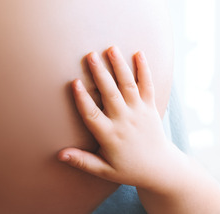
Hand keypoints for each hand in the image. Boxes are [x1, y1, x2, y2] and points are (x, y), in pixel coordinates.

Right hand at [58, 47, 189, 192]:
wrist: (160, 168)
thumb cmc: (128, 169)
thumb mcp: (104, 170)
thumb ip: (82, 161)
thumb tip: (60, 155)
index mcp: (110, 136)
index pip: (93, 114)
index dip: (83, 98)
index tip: (74, 82)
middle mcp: (125, 121)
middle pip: (111, 94)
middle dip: (100, 74)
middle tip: (89, 55)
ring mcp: (139, 112)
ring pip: (128, 85)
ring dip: (120, 66)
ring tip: (111, 48)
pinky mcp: (150, 107)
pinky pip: (148, 86)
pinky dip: (144, 69)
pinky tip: (138, 53)